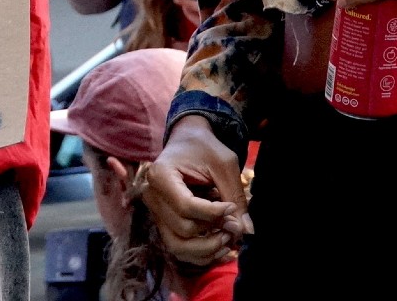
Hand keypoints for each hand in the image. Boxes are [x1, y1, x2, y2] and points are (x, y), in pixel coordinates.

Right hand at [141, 116, 249, 265]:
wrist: (187, 141)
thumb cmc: (205, 148)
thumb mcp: (224, 164)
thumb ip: (234, 195)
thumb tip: (246, 231)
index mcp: (160, 175)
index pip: (186, 207)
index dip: (214, 213)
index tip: (233, 207)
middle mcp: (151, 196)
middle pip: (184, 229)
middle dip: (214, 231)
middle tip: (235, 223)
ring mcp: (154, 212)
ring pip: (177, 246)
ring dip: (207, 249)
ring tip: (228, 239)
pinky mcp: (162, 223)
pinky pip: (178, 248)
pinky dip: (200, 254)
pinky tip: (220, 247)